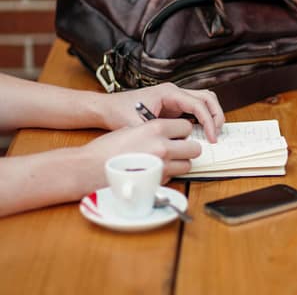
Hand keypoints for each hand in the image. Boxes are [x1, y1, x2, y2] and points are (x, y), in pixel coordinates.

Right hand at [81, 119, 199, 186]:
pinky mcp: (157, 182)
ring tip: (166, 161)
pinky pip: (174, 177)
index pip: (187, 126)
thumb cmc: (106, 149)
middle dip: (188, 148)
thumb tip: (167, 133)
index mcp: (156, 128)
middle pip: (195, 148)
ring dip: (180, 163)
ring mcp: (162, 166)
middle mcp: (163, 146)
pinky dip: (168, 175)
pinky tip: (154, 171)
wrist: (89, 168)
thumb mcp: (131, 128)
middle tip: (179, 149)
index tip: (178, 134)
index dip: (183, 131)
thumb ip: (152, 131)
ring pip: (188, 165)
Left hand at [99, 83, 224, 142]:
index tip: (211, 137)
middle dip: (216, 115)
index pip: (198, 104)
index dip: (209, 121)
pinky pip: (196, 108)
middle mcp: (175, 92)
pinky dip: (203, 119)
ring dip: (212, 115)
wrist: (107, 107)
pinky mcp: (174, 105)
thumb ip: (157, 135)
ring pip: (204, 100)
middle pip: (207, 98)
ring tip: (212, 133)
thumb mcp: (138, 126)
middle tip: (217, 134)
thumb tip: (175, 146)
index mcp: (168, 92)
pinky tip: (201, 133)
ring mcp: (175, 97)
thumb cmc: (119, 112)